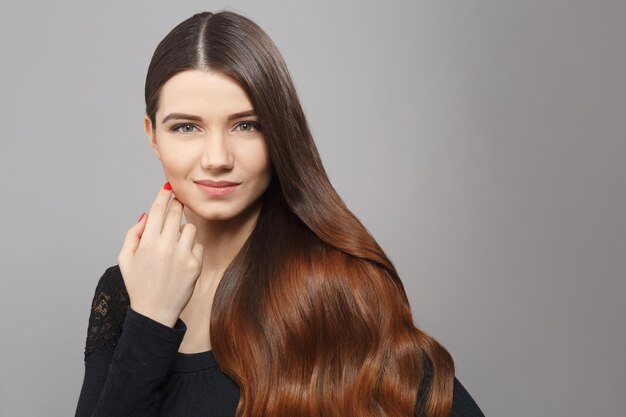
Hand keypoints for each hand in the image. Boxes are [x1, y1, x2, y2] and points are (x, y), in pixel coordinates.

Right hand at [117, 182, 203, 326]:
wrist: (155, 312)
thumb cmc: (138, 284)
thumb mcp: (125, 259)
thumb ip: (133, 234)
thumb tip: (147, 215)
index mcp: (147, 243)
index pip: (158, 209)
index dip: (164, 195)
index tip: (168, 187)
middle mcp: (166, 246)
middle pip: (176, 214)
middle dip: (177, 205)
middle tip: (177, 203)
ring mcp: (182, 256)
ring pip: (190, 228)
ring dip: (183, 229)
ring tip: (175, 240)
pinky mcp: (196, 265)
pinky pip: (198, 245)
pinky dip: (191, 247)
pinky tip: (182, 258)